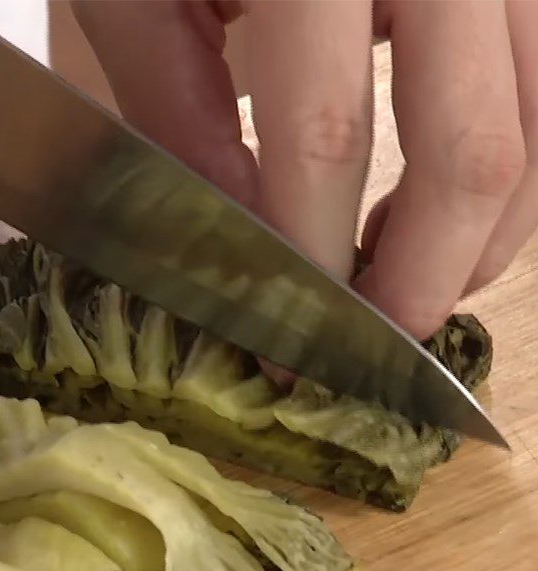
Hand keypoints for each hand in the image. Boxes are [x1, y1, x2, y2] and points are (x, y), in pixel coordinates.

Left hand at [72, 0, 537, 340]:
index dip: (305, 262)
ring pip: (536, 137)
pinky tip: (432, 210)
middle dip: (420, 280)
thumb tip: (227, 243)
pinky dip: (503, 180)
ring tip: (393, 278)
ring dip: (475, 243)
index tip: (284, 346)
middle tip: (365, 343)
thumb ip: (176, 116)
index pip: (325, 137)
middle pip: (475, 153)